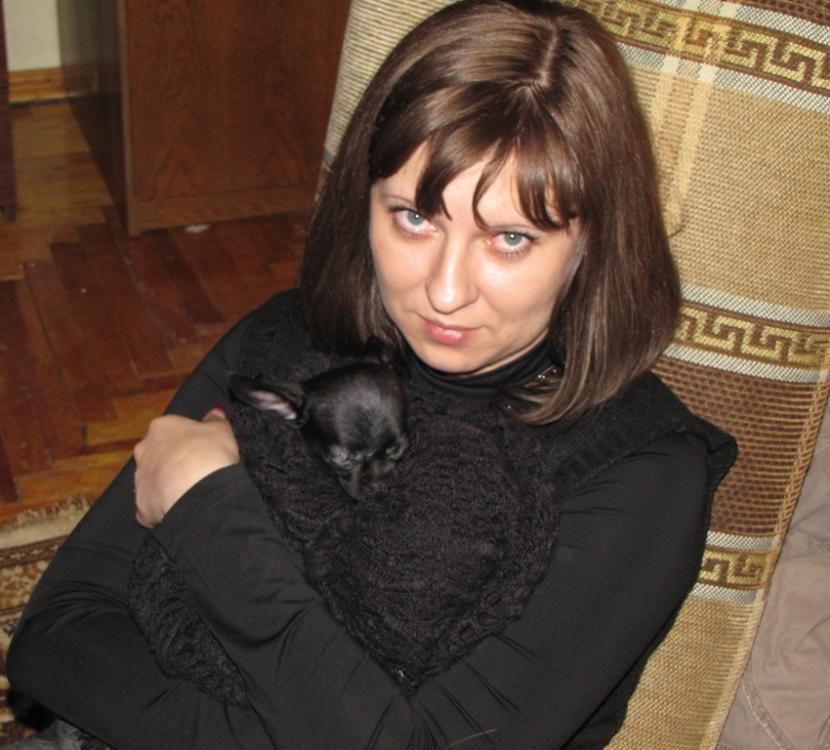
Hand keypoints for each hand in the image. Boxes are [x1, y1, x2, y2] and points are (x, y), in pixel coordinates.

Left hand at [134, 407, 238, 527]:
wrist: (199, 491)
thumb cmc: (210, 453)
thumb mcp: (221, 431)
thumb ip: (215, 420)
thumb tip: (215, 411)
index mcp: (161, 428)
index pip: (170, 430)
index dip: (186, 440)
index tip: (201, 449)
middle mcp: (144, 451)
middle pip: (156, 454)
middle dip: (170, 461)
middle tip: (193, 469)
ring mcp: (140, 479)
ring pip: (152, 480)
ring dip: (166, 484)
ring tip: (189, 491)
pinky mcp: (142, 505)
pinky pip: (151, 505)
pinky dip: (162, 507)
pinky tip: (179, 508)